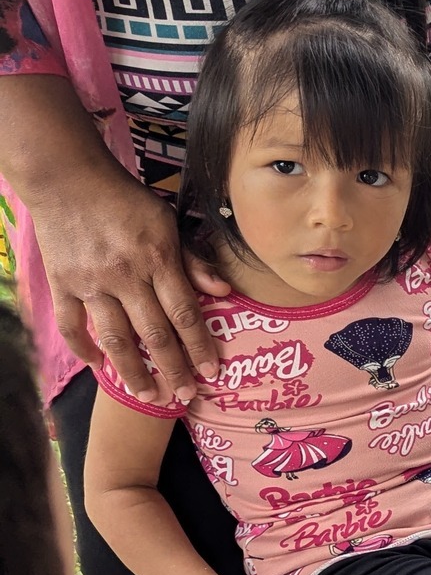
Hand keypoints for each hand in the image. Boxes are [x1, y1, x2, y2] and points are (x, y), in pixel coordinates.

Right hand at [30, 162, 228, 402]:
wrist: (68, 177)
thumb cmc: (126, 200)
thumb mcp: (167, 221)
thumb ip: (193, 259)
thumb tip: (224, 291)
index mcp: (157, 258)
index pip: (185, 313)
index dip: (200, 346)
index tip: (211, 373)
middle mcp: (125, 275)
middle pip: (154, 334)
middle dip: (173, 369)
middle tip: (184, 397)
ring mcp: (91, 282)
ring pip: (115, 338)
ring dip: (133, 372)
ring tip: (147, 395)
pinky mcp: (62, 284)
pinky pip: (73, 326)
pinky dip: (85, 349)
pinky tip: (99, 367)